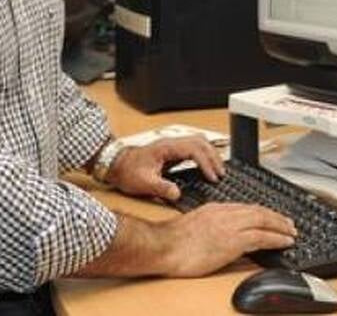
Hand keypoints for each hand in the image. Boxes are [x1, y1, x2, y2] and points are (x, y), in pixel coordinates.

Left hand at [105, 136, 224, 200]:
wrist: (115, 164)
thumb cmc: (127, 171)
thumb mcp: (143, 183)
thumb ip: (161, 188)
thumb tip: (177, 194)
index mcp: (166, 148)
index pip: (194, 149)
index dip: (206, 163)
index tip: (212, 177)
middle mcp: (171, 143)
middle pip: (200, 142)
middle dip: (213, 157)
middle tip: (221, 174)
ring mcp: (171, 146)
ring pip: (198, 142)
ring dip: (210, 154)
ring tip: (218, 170)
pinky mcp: (171, 151)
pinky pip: (193, 148)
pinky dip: (203, 156)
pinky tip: (206, 167)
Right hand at [156, 203, 297, 276]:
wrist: (163, 247)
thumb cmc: (171, 242)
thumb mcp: (194, 226)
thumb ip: (210, 226)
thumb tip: (220, 236)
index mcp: (214, 209)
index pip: (245, 208)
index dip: (262, 213)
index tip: (271, 218)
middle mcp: (224, 214)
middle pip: (258, 211)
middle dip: (276, 217)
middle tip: (289, 223)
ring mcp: (229, 226)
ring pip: (264, 221)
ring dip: (281, 226)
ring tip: (291, 232)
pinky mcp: (232, 241)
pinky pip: (262, 237)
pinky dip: (277, 238)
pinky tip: (285, 241)